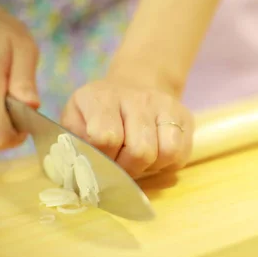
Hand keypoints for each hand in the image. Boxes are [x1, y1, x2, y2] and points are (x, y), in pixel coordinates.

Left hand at [60, 77, 194, 177]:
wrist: (134, 86)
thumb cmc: (98, 113)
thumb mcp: (75, 120)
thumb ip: (72, 142)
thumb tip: (80, 170)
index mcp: (102, 97)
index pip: (105, 138)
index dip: (102, 159)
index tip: (98, 161)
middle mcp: (138, 97)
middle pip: (140, 151)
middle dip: (128, 169)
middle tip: (119, 167)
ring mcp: (165, 105)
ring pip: (165, 153)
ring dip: (149, 167)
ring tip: (137, 161)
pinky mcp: (185, 117)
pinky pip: (180, 154)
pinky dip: (166, 164)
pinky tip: (154, 156)